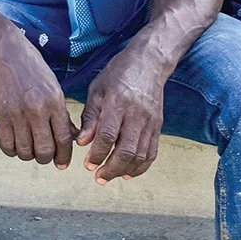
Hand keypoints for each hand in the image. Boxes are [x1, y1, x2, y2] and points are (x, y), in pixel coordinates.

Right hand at [0, 28, 75, 167]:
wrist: (4, 50)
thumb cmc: (31, 66)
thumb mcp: (53, 86)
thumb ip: (61, 113)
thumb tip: (71, 137)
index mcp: (54, 102)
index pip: (64, 139)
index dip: (64, 156)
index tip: (62, 164)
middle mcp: (37, 110)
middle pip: (44, 150)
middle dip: (46, 158)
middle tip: (43, 154)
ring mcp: (16, 114)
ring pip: (25, 151)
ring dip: (28, 154)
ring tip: (28, 146)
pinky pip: (6, 145)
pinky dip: (11, 150)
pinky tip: (14, 143)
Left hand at [76, 44, 167, 183]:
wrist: (149, 62)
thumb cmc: (118, 74)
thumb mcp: (97, 89)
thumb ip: (90, 116)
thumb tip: (82, 142)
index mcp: (117, 102)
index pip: (107, 135)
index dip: (97, 153)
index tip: (88, 164)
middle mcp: (136, 113)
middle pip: (126, 150)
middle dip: (111, 168)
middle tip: (98, 177)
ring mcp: (150, 121)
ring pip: (140, 155)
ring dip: (125, 170)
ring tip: (109, 176)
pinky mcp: (158, 125)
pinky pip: (152, 152)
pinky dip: (141, 166)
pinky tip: (128, 173)